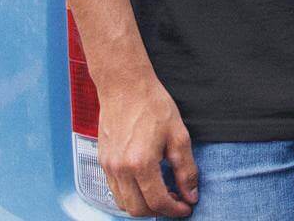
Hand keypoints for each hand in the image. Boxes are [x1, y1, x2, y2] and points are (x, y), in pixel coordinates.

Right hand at [96, 74, 198, 216]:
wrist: (125, 86)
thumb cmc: (152, 104)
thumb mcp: (178, 135)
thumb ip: (186, 169)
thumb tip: (190, 193)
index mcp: (141, 164)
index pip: (158, 202)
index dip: (175, 209)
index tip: (186, 207)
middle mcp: (120, 169)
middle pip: (138, 209)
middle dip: (159, 210)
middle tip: (176, 201)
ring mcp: (109, 167)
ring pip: (124, 204)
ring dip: (143, 205)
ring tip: (162, 192)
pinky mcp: (103, 161)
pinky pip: (115, 190)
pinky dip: (130, 195)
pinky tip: (145, 183)